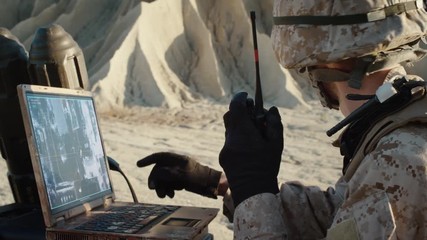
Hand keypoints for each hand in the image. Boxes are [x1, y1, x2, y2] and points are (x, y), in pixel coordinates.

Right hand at [136, 152, 221, 198]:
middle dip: (156, 180)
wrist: (211, 185)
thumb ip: (165, 173)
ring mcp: (179, 172)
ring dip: (162, 187)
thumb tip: (154, 175)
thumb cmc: (198, 177)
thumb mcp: (181, 175)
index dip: (148, 160)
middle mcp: (176, 164)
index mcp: (177, 159)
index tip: (138, 165)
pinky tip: (172, 195)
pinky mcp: (182, 180)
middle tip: (154, 190)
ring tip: (165, 195)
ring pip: (164, 179)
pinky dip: (168, 189)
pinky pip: (170, 184)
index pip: (159, 157)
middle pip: (159, 170)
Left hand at [219, 92, 282, 206]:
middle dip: (240, 111)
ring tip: (254, 132)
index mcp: (243, 133)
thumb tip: (271, 109)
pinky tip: (249, 147)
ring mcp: (225, 148)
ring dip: (239, 125)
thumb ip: (274, 124)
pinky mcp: (223, 156)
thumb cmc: (267, 167)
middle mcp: (230, 138)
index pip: (236, 106)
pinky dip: (238, 138)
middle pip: (229, 116)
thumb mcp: (276, 144)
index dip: (241, 98)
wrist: (253, 192)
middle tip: (253, 113)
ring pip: (229, 128)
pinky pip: (229, 140)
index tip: (247, 96)